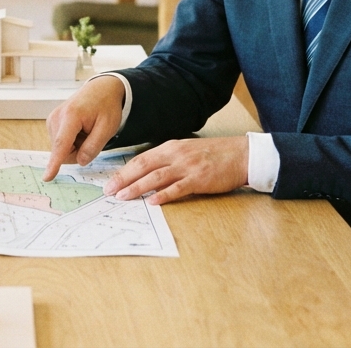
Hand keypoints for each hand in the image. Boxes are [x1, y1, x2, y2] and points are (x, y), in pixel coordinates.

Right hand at [43, 75, 124, 181]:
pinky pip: (60, 143)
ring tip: (87, 130)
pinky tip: (80, 129)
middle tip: (92, 136)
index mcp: (71, 116)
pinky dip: (72, 141)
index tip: (47, 177)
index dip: (55, 163)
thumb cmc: (106, 106)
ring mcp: (52, 119)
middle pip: (63, 151)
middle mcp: (57, 117)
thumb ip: (94, 147)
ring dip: (76, 146)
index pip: (61, 144)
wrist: (101, 88)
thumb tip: (80, 161)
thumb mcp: (108, 127)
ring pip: (61, 149)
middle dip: (78, 152)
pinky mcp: (52, 122)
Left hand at [102, 137, 249, 204]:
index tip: (111, 182)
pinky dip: (164, 195)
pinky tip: (153, 202)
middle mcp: (176, 155)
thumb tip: (147, 175)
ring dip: (137, 187)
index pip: (141, 159)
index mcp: (171, 148)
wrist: (240, 154)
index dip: (124, 171)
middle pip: (144, 167)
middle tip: (109, 191)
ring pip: (156, 177)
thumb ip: (168, 160)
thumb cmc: (213, 154)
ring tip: (123, 197)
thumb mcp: (186, 151)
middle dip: (124, 179)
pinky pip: (178, 188)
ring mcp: (187, 167)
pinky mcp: (200, 179)